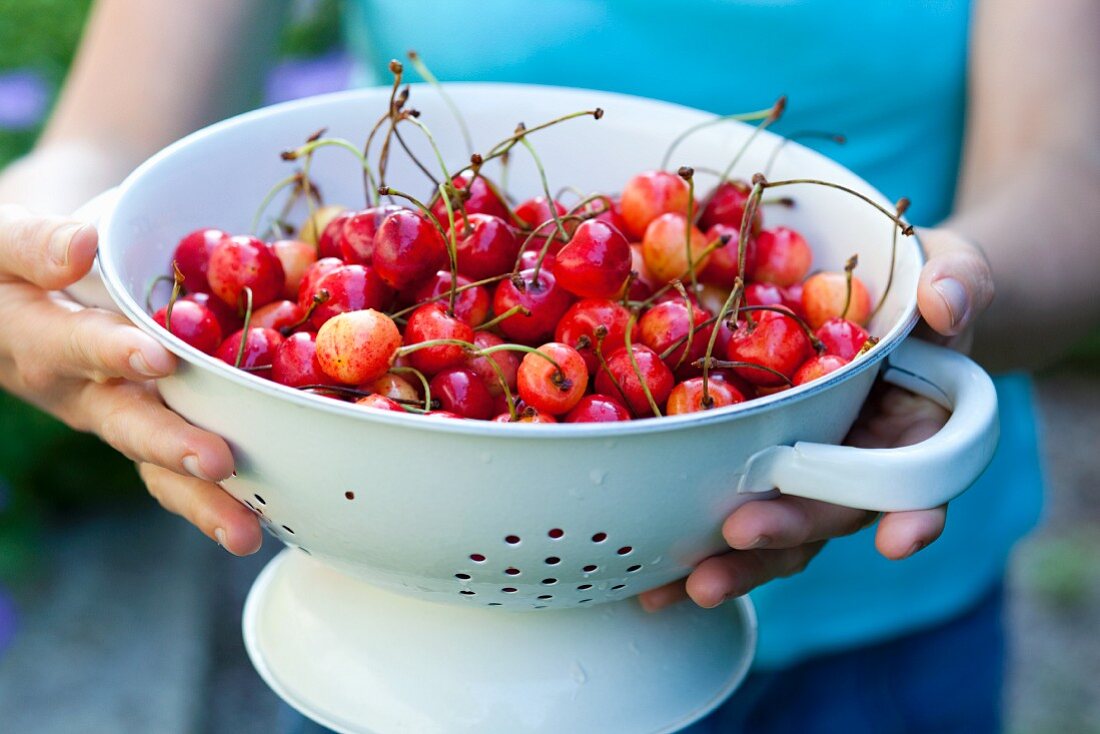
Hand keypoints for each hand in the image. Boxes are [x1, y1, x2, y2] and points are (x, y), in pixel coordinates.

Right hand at [0, 204, 261, 554]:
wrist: (14, 300)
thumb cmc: (13, 264)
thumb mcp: (2, 244)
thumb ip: (34, 246)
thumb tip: (82, 246)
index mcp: (40, 341)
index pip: (75, 345)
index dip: (113, 352)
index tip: (156, 357)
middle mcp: (83, 391)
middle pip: (127, 424)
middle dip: (171, 446)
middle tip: (217, 464)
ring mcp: (120, 416)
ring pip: (158, 464)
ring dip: (202, 499)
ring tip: (246, 535)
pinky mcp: (152, 426)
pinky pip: (183, 467)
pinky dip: (225, 492)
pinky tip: (273, 516)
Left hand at [639, 227, 994, 610]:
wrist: (873, 304)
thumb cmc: (920, 290)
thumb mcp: (951, 274)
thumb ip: (958, 283)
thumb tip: (946, 297)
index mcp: (918, 431)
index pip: (926, 478)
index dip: (916, 510)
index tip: (898, 538)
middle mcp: (862, 465)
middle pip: (830, 513)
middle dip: (787, 533)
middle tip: (740, 538)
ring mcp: (808, 470)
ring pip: (778, 528)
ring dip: (735, 562)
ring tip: (682, 586)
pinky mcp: (759, 463)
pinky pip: (728, 500)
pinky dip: (693, 536)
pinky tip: (649, 572)